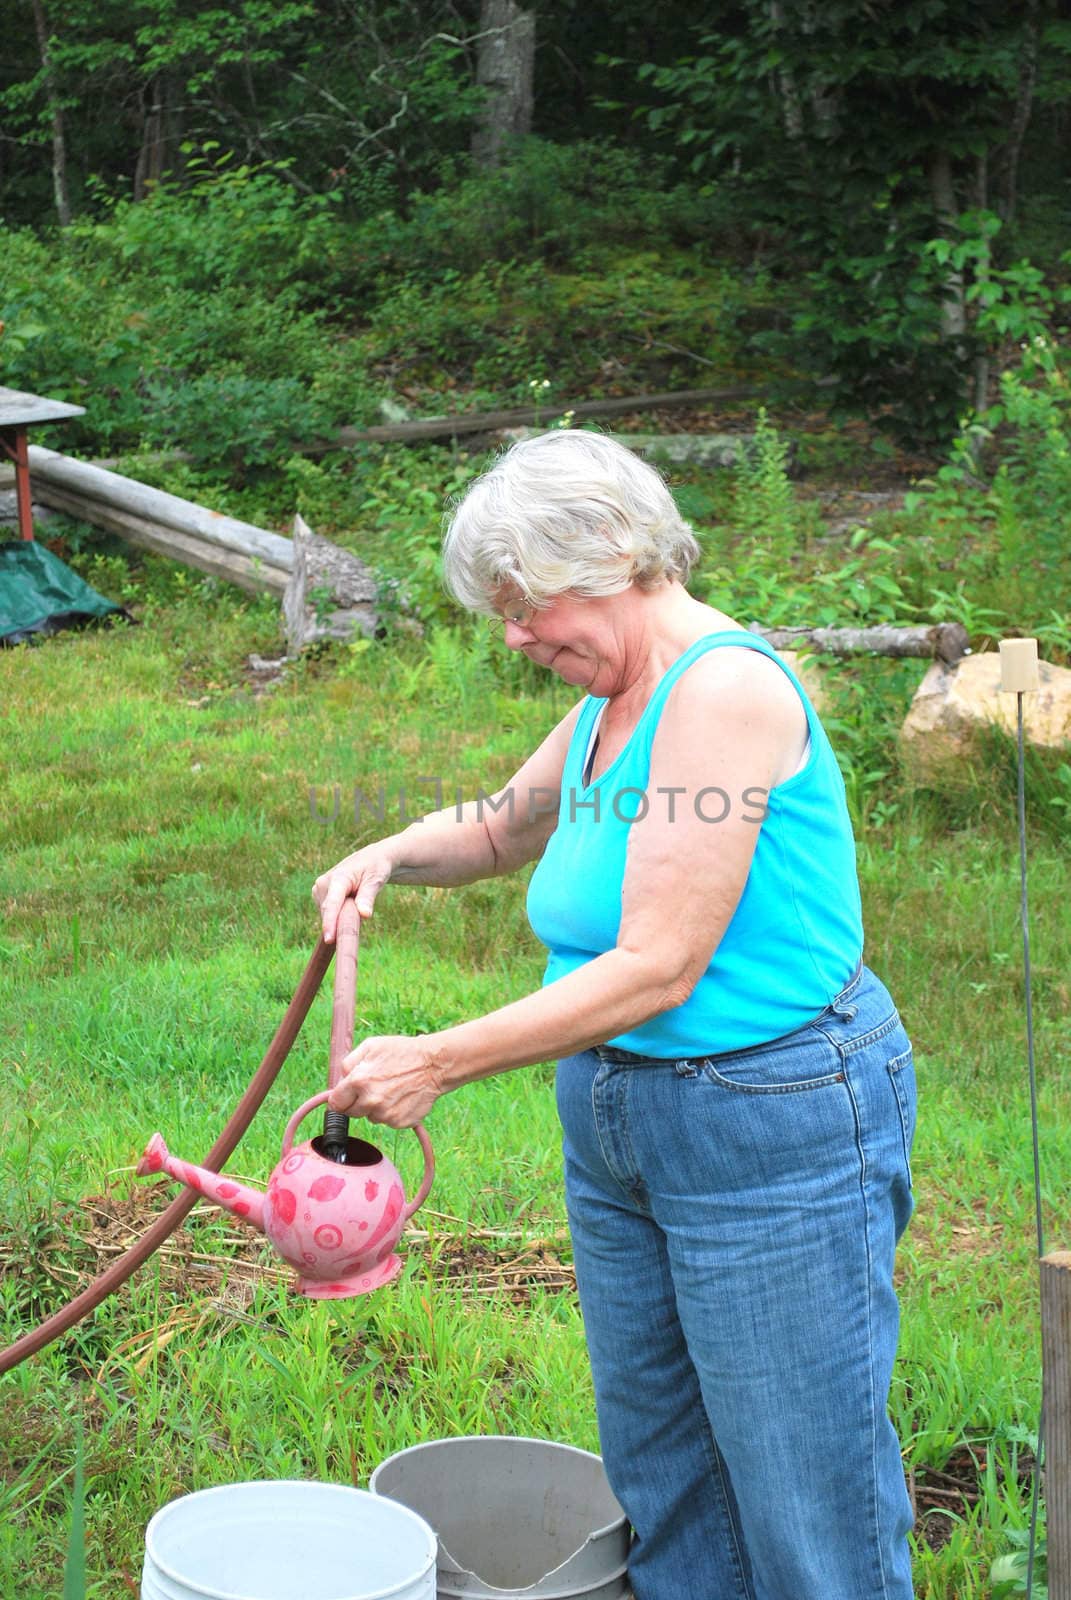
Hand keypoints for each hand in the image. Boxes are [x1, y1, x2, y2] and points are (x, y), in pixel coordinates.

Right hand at [312, 844, 393, 941]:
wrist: (370, 859)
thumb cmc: (376, 868)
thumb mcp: (376, 880)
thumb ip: (368, 897)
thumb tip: (364, 914)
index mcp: (338, 878)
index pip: (331, 904)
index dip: (330, 922)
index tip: (329, 938)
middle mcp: (323, 883)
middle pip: (329, 914)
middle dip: (342, 921)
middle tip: (362, 911)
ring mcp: (319, 890)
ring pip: (328, 916)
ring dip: (341, 916)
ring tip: (357, 899)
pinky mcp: (319, 895)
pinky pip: (329, 914)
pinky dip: (339, 914)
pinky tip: (350, 902)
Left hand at [327, 1034, 443, 1128]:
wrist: (434, 1065)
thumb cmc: (402, 1052)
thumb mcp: (371, 1046)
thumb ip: (348, 1063)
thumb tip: (339, 1080)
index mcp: (358, 1081)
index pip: (336, 1103)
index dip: (340, 1098)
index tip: (346, 1096)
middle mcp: (370, 1101)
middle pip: (352, 1113)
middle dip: (358, 1102)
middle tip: (374, 1088)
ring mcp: (385, 1114)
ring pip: (371, 1117)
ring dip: (376, 1107)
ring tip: (391, 1089)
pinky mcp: (399, 1122)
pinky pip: (388, 1121)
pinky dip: (392, 1112)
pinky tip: (401, 1097)